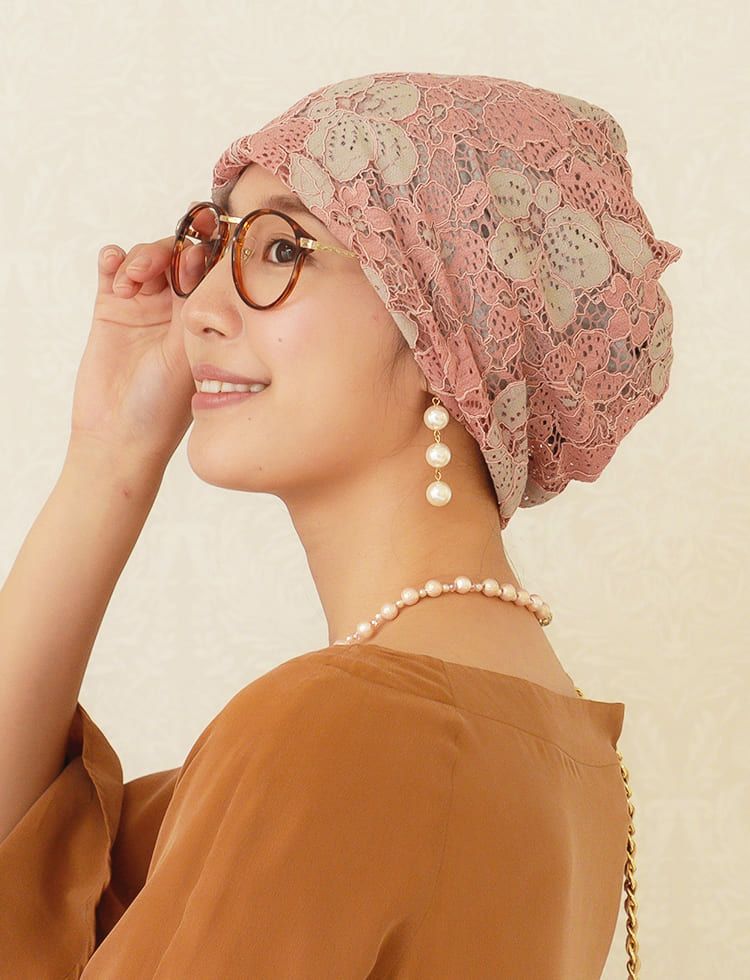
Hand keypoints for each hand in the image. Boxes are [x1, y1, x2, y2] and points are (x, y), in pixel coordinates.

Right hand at [69, 208, 200, 464]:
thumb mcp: (191, 354)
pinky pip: (112, 269)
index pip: (210, 270)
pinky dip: (113, 259)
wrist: (120, 435)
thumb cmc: (165, 407)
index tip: (203, 240)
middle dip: (169, 249)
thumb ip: (196, 308)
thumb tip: (207, 259)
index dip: (207, 249)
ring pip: (145, 257)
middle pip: (176, 254)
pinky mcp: (110, 309)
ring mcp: (143, 307)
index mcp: (205, 319)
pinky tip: (114, 268)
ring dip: (140, 257)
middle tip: (161, 263)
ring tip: (130, 283)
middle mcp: (176, 309)